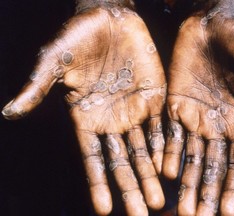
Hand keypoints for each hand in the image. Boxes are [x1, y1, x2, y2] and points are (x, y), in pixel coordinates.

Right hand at [2, 4, 165, 215]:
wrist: (109, 18)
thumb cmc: (78, 36)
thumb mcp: (54, 61)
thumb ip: (38, 88)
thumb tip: (9, 111)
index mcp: (87, 118)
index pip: (93, 158)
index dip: (98, 183)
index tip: (104, 211)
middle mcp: (112, 120)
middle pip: (122, 161)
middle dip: (131, 188)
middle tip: (141, 215)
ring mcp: (134, 110)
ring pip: (144, 150)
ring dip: (151, 175)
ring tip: (159, 201)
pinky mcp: (154, 98)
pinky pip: (161, 127)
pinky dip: (165, 147)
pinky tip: (169, 168)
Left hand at [162, 0, 233, 214]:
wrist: (210, 24)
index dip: (231, 188)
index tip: (228, 215)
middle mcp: (216, 126)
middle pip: (210, 167)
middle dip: (204, 194)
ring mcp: (193, 117)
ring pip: (188, 157)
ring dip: (185, 182)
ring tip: (180, 209)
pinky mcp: (173, 105)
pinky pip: (169, 135)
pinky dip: (167, 153)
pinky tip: (164, 173)